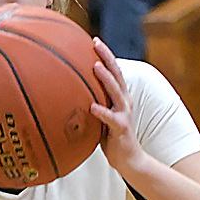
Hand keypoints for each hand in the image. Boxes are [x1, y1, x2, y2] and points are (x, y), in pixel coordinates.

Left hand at [88, 38, 150, 179]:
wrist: (129, 159)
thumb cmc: (112, 137)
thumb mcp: (101, 116)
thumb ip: (93, 103)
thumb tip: (70, 94)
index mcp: (119, 97)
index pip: (114, 71)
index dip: (105, 55)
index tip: (94, 40)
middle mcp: (124, 101)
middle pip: (116, 74)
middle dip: (107, 57)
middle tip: (95, 43)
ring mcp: (124, 113)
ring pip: (116, 92)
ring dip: (106, 78)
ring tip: (95, 66)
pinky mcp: (122, 128)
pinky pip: (111, 119)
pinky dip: (102, 112)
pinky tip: (92, 107)